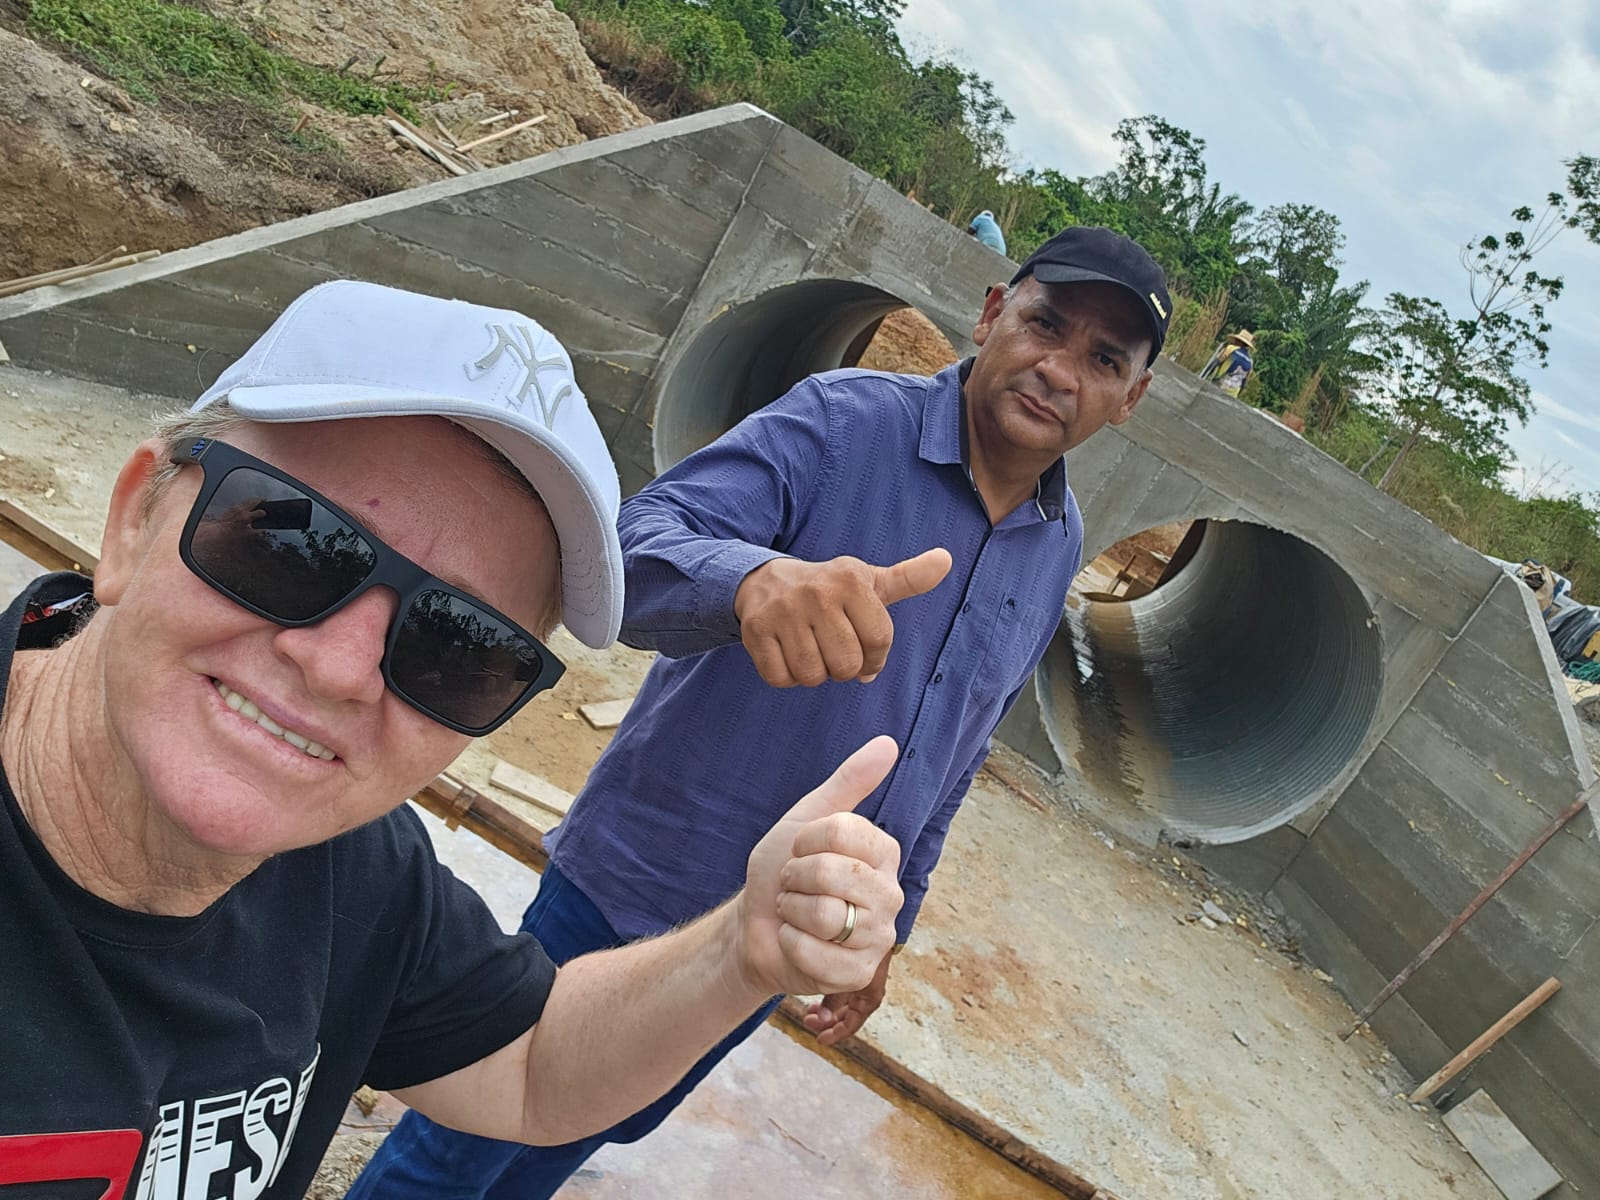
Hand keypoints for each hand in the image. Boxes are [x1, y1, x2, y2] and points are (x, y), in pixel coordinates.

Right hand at [733, 549, 951, 686]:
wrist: (765, 581)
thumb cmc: (829, 591)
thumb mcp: (868, 581)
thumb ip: (909, 578)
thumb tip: (946, 560)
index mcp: (849, 579)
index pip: (878, 641)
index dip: (875, 658)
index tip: (865, 650)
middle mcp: (816, 592)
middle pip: (846, 665)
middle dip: (844, 667)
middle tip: (833, 650)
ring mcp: (782, 612)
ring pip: (812, 676)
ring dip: (815, 673)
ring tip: (811, 650)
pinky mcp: (754, 631)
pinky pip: (781, 679)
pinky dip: (786, 677)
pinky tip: (788, 654)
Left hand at [737, 737, 903, 997]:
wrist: (754, 926)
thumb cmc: (782, 871)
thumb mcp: (806, 820)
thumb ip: (848, 783)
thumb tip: (888, 743)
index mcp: (882, 853)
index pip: (843, 831)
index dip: (805, 841)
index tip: (798, 851)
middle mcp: (890, 894)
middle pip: (834, 874)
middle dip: (793, 878)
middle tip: (792, 886)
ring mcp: (878, 937)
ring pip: (825, 916)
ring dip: (790, 912)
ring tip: (794, 913)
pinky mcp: (859, 973)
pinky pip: (816, 954)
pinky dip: (790, 945)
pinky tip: (795, 942)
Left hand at [803, 948, 891, 1045]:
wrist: (876, 929)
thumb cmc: (866, 951)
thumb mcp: (850, 979)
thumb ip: (836, 997)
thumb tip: (822, 1018)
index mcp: (870, 995)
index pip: (853, 1023)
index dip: (836, 1033)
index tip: (820, 1039)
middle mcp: (867, 990)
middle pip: (846, 1015)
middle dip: (827, 1021)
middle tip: (808, 1020)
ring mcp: (862, 980)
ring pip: (842, 1003)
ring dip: (826, 1008)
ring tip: (809, 1009)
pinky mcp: (856, 970)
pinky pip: (842, 990)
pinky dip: (829, 995)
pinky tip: (816, 992)